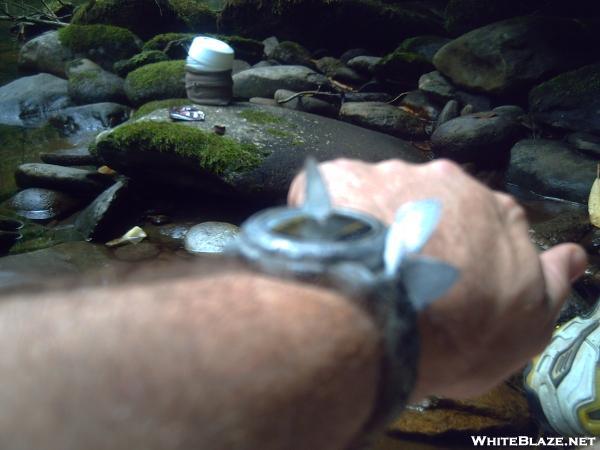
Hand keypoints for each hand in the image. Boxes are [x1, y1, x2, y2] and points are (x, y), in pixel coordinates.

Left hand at [288, 159, 587, 399]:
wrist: (382, 321)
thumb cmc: (459, 334)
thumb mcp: (528, 326)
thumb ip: (551, 284)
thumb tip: (572, 255)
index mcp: (496, 211)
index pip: (490, 219)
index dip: (468, 248)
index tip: (449, 275)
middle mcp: (447, 181)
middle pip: (433, 202)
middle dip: (419, 229)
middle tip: (397, 274)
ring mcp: (391, 175)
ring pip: (382, 196)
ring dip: (372, 223)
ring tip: (355, 266)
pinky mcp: (340, 177)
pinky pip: (332, 192)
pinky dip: (328, 215)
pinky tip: (324, 248)